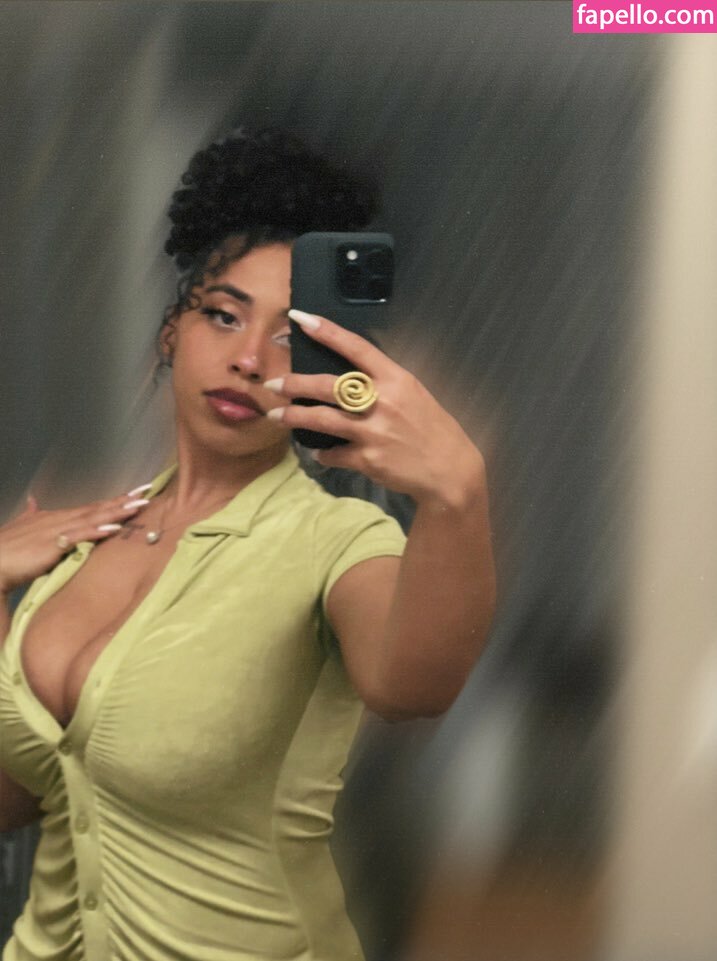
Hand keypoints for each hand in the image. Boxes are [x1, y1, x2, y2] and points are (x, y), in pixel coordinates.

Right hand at [0, 487, 152, 594]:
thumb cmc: (6, 548)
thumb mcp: (22, 526)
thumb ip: (31, 514)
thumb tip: (33, 500)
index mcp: (56, 517)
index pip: (91, 507)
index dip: (112, 501)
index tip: (134, 494)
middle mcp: (60, 519)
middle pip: (97, 509)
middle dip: (123, 501)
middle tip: (147, 491)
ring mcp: (57, 530)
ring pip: (93, 518)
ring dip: (117, 512)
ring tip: (138, 505)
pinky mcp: (53, 544)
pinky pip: (80, 536)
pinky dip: (97, 531)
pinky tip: (113, 529)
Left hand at [266, 310, 484, 506]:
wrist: (449, 470)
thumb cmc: (431, 427)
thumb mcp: (413, 394)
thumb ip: (382, 383)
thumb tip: (347, 377)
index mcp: (395, 379)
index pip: (356, 348)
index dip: (327, 331)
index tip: (301, 318)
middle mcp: (381, 401)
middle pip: (327, 386)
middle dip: (294, 384)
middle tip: (273, 384)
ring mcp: (372, 431)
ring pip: (321, 419)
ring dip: (294, 417)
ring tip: (276, 416)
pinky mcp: (367, 459)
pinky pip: (333, 454)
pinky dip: (322, 453)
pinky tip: (319, 452)